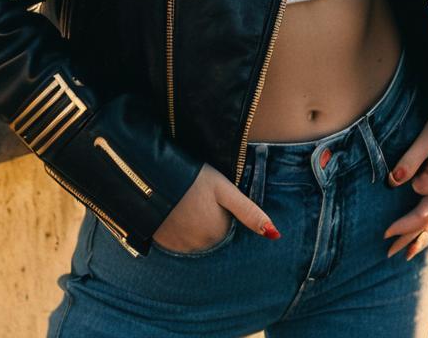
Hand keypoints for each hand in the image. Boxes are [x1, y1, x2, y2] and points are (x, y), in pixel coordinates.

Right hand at [152, 162, 280, 252]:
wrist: (151, 178)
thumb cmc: (193, 178)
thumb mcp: (225, 189)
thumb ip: (249, 213)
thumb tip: (276, 235)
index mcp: (219, 233)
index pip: (228, 228)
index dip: (223, 210)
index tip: (213, 196)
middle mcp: (201, 246)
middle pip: (212, 235)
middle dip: (209, 220)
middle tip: (199, 197)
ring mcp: (180, 247)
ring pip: (195, 239)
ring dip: (194, 226)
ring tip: (186, 203)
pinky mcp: (163, 244)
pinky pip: (178, 242)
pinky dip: (178, 231)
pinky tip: (174, 212)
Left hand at [383, 102, 427, 260]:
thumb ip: (411, 158)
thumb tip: (393, 182)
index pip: (415, 197)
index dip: (400, 214)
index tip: (383, 230)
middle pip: (426, 221)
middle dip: (407, 238)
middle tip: (386, 253)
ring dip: (420, 238)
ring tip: (405, 255)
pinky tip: (426, 236)